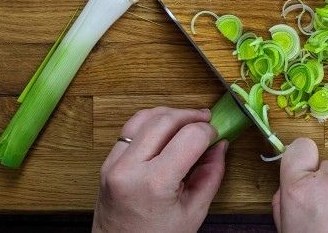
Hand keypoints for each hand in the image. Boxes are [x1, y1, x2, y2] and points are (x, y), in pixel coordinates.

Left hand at [92, 107, 227, 232]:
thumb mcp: (193, 213)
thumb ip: (211, 175)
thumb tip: (221, 145)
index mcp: (154, 184)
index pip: (189, 137)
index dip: (208, 131)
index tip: (216, 135)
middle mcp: (129, 169)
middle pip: (164, 120)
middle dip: (190, 116)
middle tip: (206, 121)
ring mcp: (113, 164)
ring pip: (143, 117)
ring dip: (169, 114)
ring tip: (186, 121)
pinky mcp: (107, 163)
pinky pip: (129, 130)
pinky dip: (150, 124)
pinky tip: (164, 131)